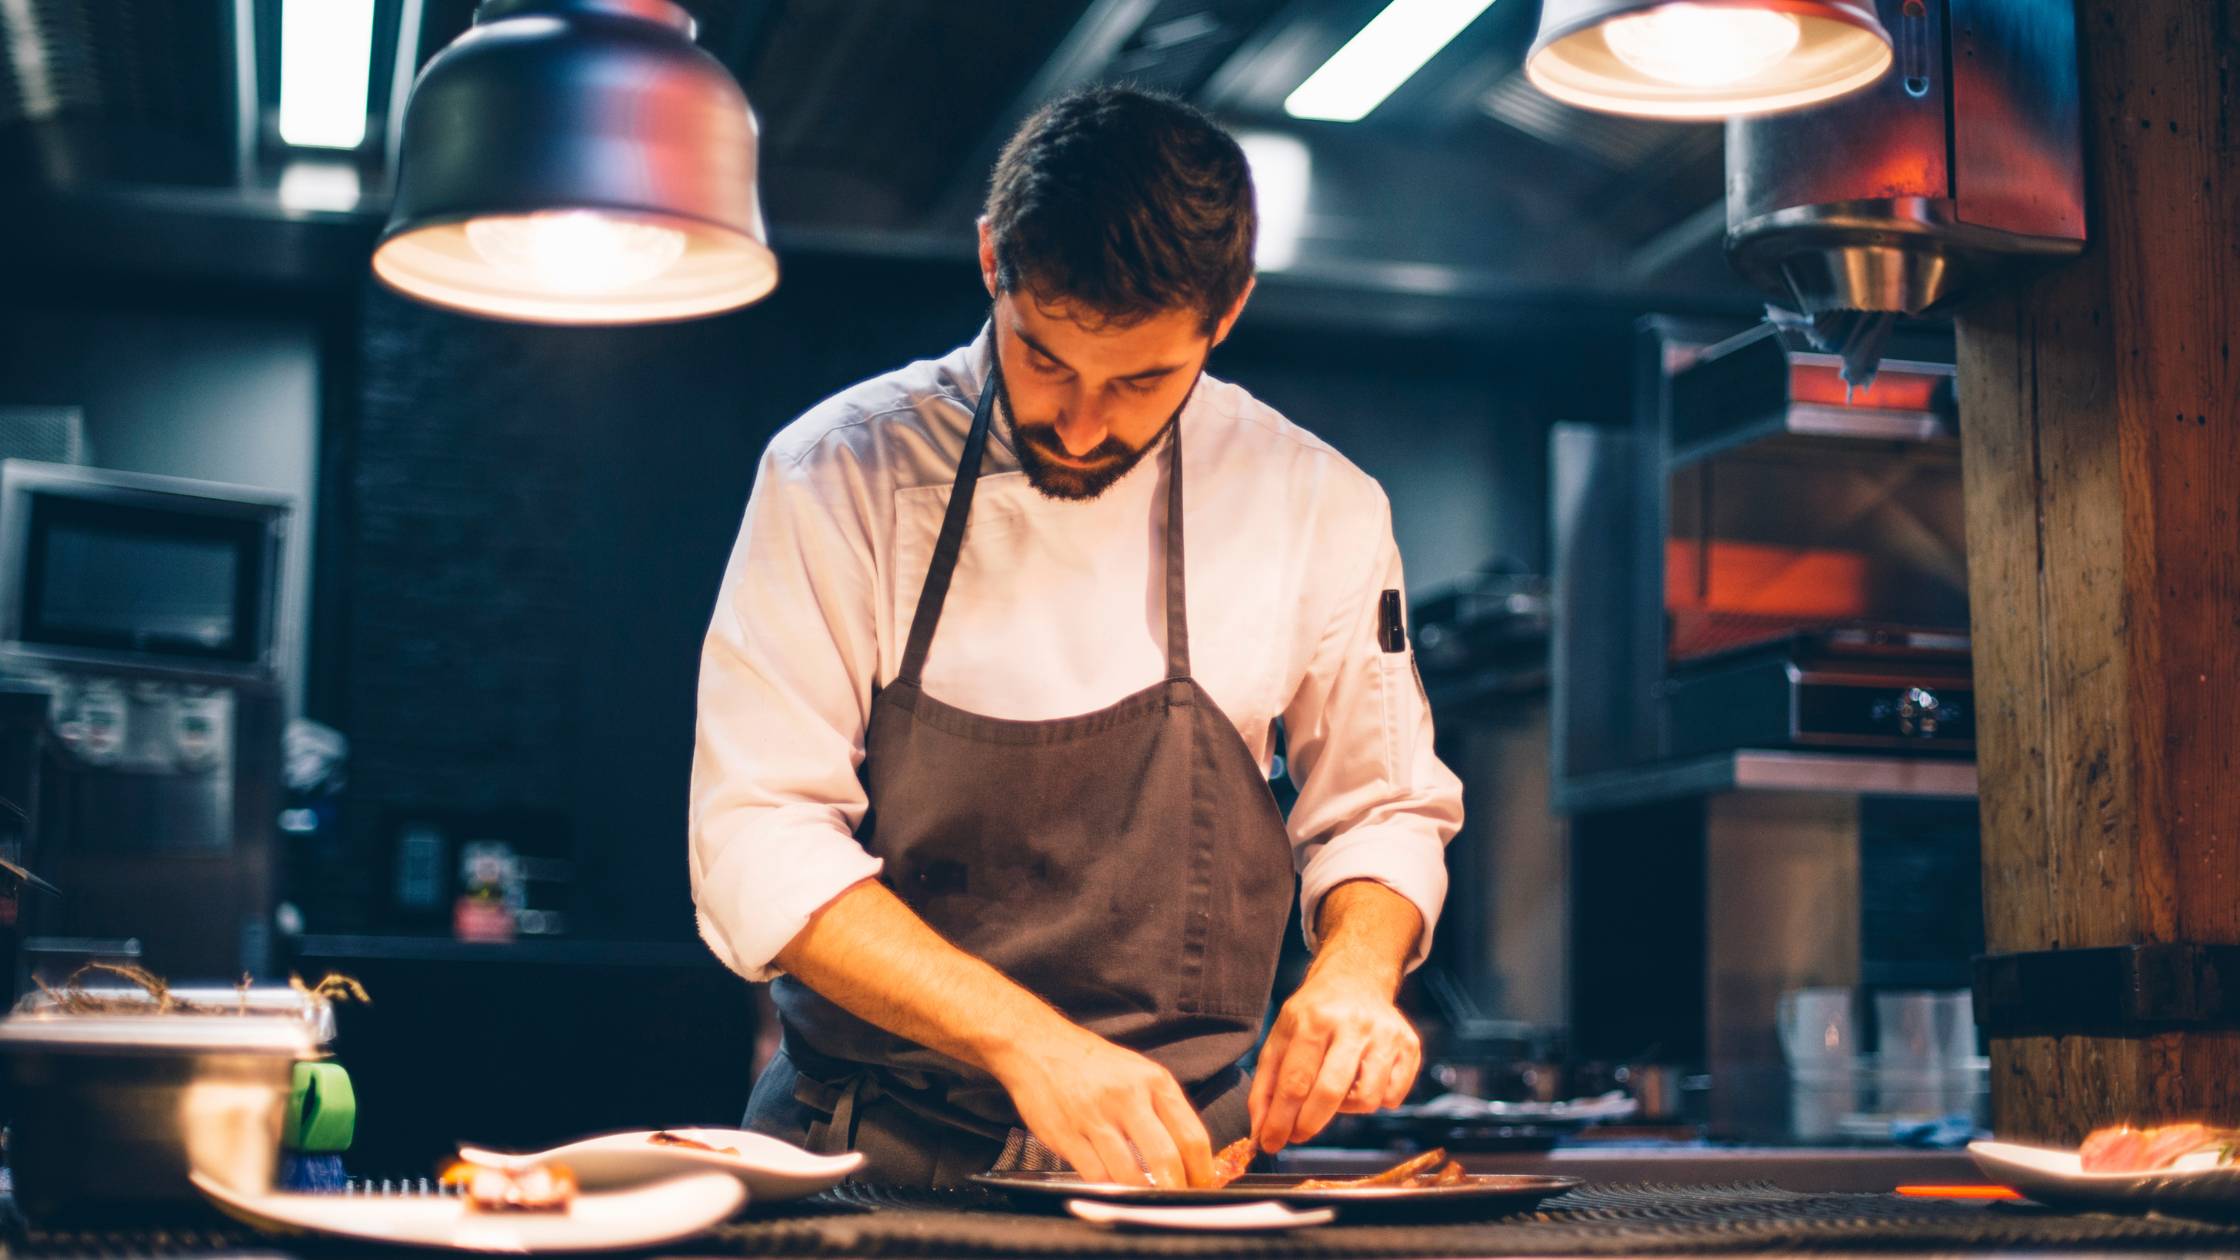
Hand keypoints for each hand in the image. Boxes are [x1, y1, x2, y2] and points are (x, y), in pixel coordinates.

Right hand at [988, 1024, 1214, 1188]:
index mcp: (1153, 1081)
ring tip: (1145, 1198)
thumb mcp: (1138, 1072)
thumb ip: (1163, 1108)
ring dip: (1140, 1195)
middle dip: (1176, 1190)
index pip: (1192, 1136)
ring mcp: (1094, 1118)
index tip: (1202, 1186)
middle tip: (1177, 1202)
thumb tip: (1188, 1156)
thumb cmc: (1093, 1064)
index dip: (1202, 1171)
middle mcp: (1127, 1098)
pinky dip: (1108, 1189)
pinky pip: (1095, 1176)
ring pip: (1129, 1175)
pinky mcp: (1066, 1136)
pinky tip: (1113, 1187)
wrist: (1037, 1046)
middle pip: (1166, 1159)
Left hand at [1248, 971, 1421, 1152]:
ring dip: (1345, 1109)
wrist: (1356, 979)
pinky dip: (1374, 1100)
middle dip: (1308, 1124)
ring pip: (1366, 1101)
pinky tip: (1361, 1080)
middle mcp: (1353, 1025)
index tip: (1270, 1142)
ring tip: (1335, 1090)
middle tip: (1297, 1134)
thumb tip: (1260, 1131)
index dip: (1280, 1120)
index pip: (1295, 1082)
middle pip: (1330, 1093)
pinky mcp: (1409, 1045)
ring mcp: (1386, 1035)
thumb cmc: (1314, 1014)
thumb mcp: (1281, 1036)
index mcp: (1314, 1020)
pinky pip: (1392, 1098)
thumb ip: (1266, 1084)